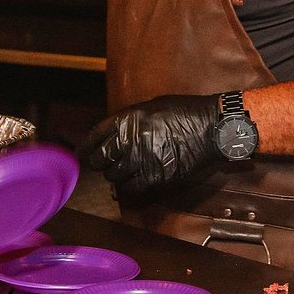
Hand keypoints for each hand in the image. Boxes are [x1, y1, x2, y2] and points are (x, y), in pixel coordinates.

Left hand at [82, 94, 222, 194]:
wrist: (211, 128)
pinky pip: (132, 186)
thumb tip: (112, 134)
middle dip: (98, 162)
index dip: (85, 146)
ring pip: (114, 175)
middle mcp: (130, 139)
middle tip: (100, 164)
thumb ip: (129, 121)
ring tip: (120, 171)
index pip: (96, 135)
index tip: (81, 152)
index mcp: (128, 119)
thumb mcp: (151, 107)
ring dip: (114, 174)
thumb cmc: (184, 112)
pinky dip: (129, 185)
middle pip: (100, 158)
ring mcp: (142, 159)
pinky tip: (133, 179)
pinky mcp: (155, 176)